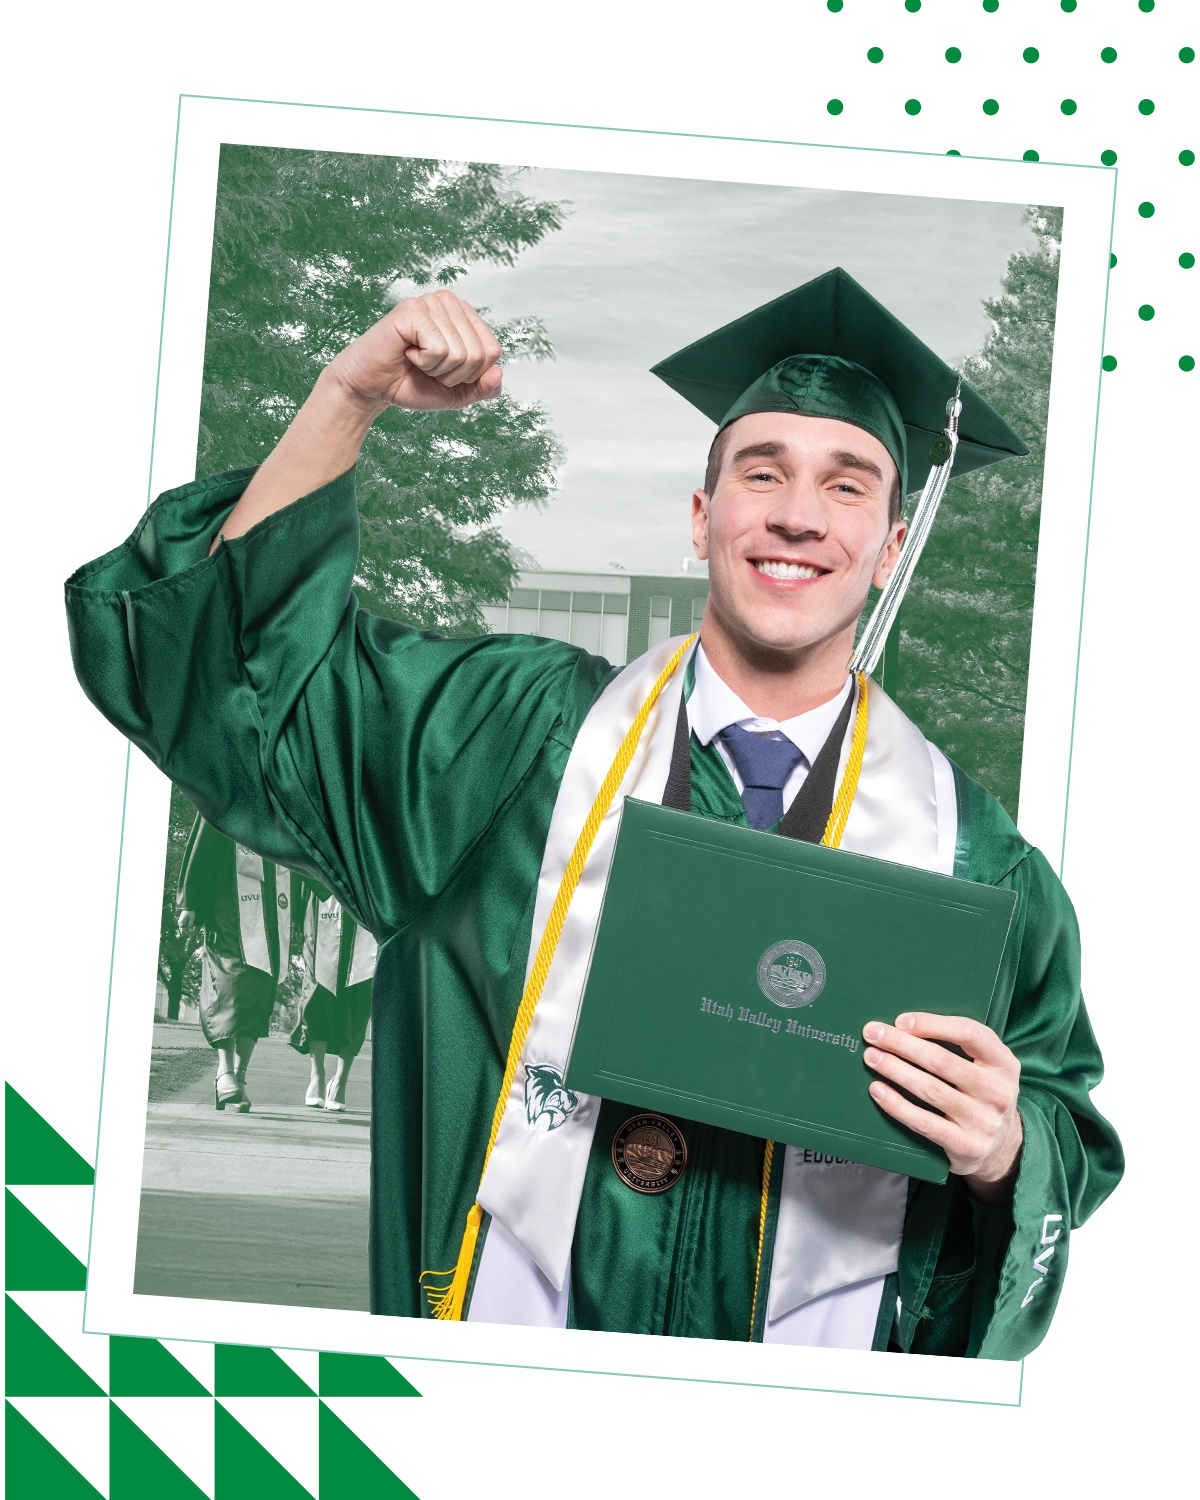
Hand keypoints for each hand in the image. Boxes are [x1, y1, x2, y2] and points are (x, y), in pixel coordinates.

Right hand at [328, 289, 502, 413]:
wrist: (373, 388)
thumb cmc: (412, 384)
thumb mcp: (458, 393)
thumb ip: (484, 387)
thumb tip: (498, 373)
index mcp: (464, 315)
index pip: (493, 351)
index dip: (471, 375)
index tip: (444, 370)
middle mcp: (449, 302)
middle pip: (480, 354)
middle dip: (455, 375)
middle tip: (427, 367)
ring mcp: (430, 302)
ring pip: (461, 353)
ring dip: (438, 370)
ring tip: (416, 360)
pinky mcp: (412, 310)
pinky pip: (439, 350)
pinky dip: (424, 363)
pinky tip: (407, 353)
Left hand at [862, 1012, 1022, 1202]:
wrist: (1002, 1148)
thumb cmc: (981, 1095)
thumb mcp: (986, 1067)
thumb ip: (959, 1047)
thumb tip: (904, 1026)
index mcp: (1004, 1064)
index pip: (969, 1033)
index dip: (932, 1024)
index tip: (901, 1021)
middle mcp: (998, 1092)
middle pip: (942, 1061)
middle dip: (902, 1044)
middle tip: (873, 1035)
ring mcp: (984, 1122)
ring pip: (930, 1090)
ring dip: (895, 1070)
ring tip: (872, 1057)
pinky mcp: (967, 1146)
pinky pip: (923, 1122)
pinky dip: (896, 1104)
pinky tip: (878, 1090)